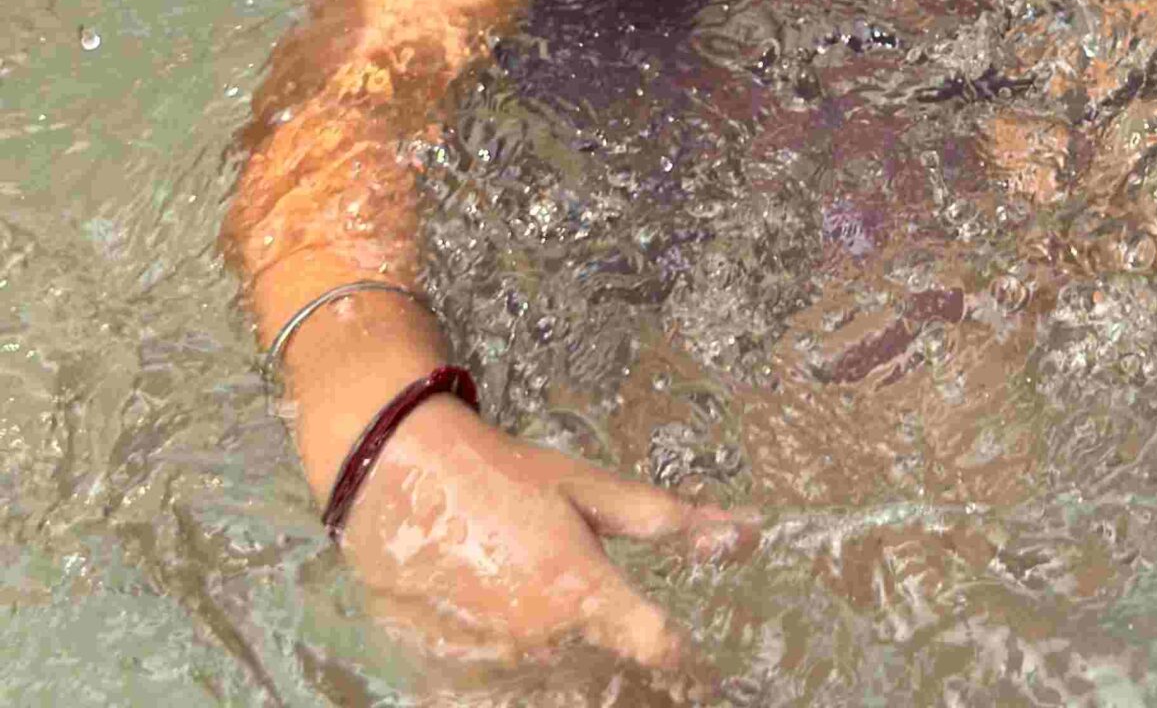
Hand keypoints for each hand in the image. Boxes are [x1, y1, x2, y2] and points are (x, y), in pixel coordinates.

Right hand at [337, 392, 752, 678]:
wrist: (401, 486)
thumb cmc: (506, 478)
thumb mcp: (590, 489)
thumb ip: (668, 520)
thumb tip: (747, 531)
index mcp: (583, 592)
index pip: (661, 649)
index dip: (691, 665)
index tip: (705, 672)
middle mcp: (543, 643)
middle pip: (612, 691)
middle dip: (638, 690)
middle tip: (649, 674)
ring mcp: (496, 671)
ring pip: (560, 700)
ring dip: (587, 691)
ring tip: (594, 665)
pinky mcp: (456, 683)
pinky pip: (506, 701)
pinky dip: (530, 692)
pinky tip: (539, 670)